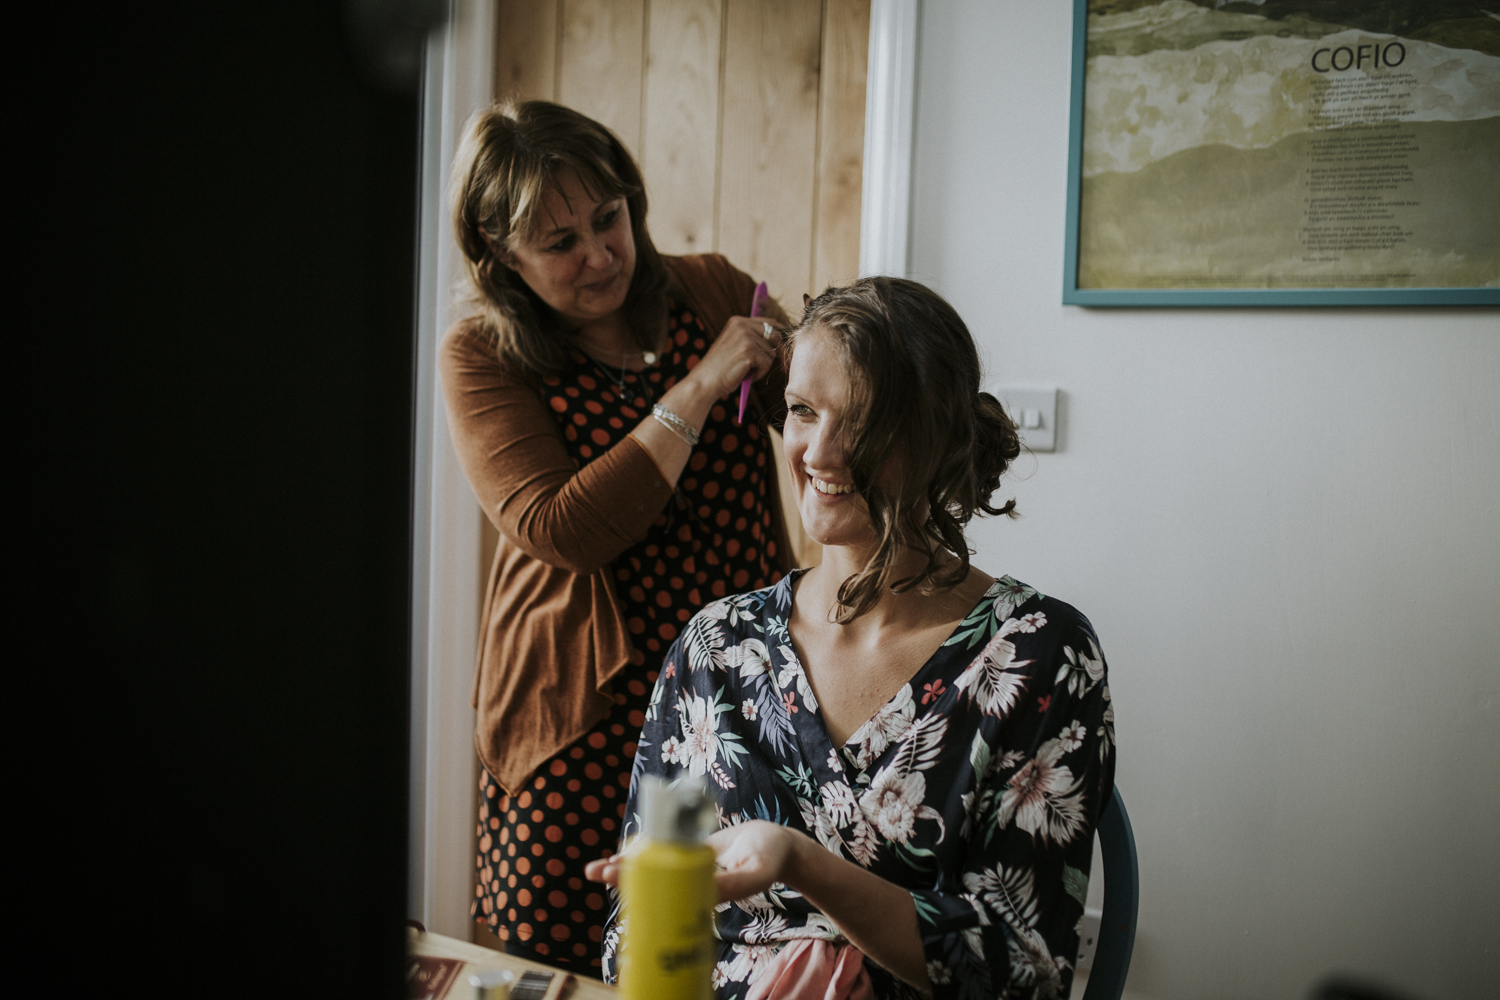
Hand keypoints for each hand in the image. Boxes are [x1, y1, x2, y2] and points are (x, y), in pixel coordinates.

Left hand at [583, 820, 802, 904]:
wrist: (776, 844)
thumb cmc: (768, 859)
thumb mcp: (753, 873)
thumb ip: (731, 884)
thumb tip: (702, 892)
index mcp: (696, 890)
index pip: (660, 892)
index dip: (637, 887)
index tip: (617, 881)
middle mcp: (688, 880)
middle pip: (649, 879)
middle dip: (622, 876)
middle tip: (598, 872)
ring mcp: (687, 864)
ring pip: (651, 865)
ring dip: (625, 865)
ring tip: (596, 869)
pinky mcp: (690, 849)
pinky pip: (663, 849)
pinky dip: (644, 849)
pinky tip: (623, 851)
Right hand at [682, 315, 782, 400]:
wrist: (704, 382)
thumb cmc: (721, 369)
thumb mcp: (735, 346)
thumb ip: (752, 338)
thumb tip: (780, 339)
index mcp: (737, 321)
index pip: (770, 323)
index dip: (780, 335)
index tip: (783, 348)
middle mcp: (742, 324)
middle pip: (776, 336)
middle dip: (775, 352)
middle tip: (764, 366)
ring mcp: (745, 336)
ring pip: (771, 352)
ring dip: (762, 365)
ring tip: (745, 371)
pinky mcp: (749, 350)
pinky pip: (766, 363)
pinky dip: (759, 373)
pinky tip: (745, 375)